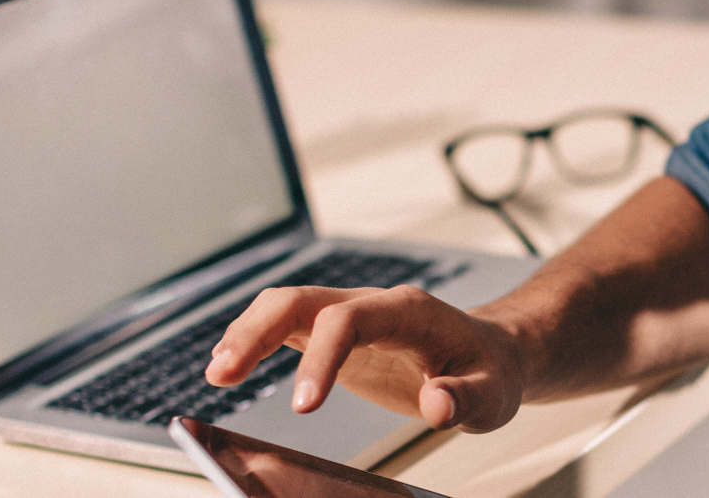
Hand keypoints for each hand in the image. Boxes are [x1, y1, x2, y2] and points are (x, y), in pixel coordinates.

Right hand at [204, 285, 526, 432]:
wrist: (492, 352)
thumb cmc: (490, 370)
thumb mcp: (493, 394)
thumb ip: (465, 399)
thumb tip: (437, 407)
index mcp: (408, 311)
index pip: (349, 320)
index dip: (320, 358)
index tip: (303, 407)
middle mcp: (372, 304)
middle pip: (301, 299)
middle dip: (257, 331)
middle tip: (222, 375)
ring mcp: (350, 314)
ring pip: (286, 305)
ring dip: (246, 334)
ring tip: (216, 375)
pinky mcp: (336, 334)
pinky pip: (288, 326)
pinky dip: (254, 341)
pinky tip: (227, 368)